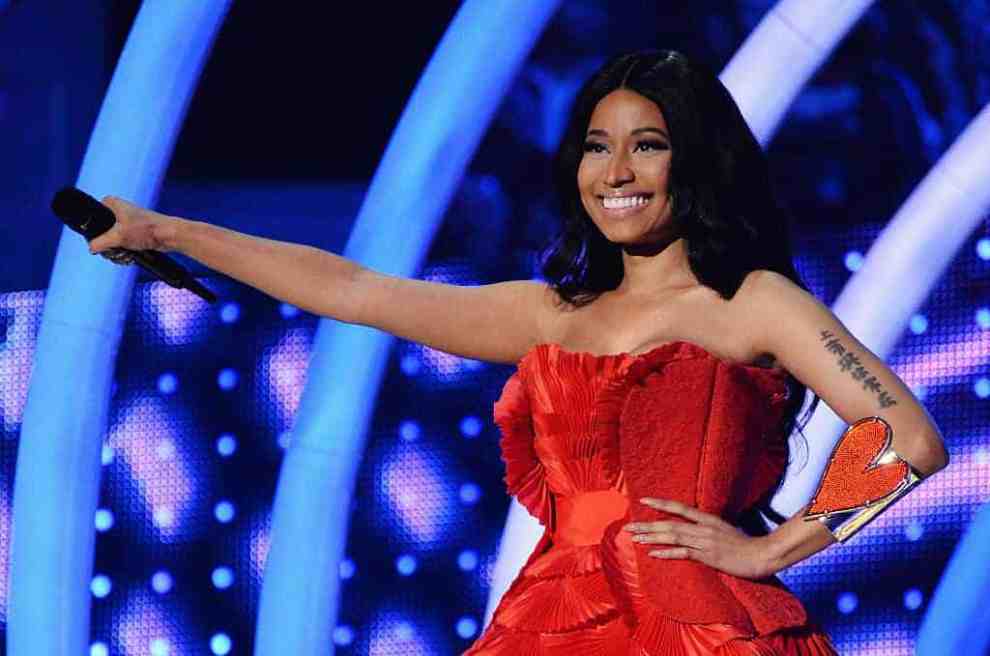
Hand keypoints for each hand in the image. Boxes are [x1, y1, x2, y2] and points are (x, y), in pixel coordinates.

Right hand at [88, 196, 170, 261]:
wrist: (169, 236)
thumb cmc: (147, 229)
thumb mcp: (118, 237)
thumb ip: (100, 243)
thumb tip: (91, 248)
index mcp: (113, 204)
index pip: (93, 213)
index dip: (94, 227)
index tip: (102, 236)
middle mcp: (119, 212)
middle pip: (102, 231)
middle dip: (108, 245)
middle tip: (115, 249)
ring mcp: (127, 224)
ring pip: (112, 240)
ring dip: (117, 251)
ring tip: (124, 254)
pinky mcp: (135, 234)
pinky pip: (123, 245)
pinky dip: (124, 252)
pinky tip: (129, 257)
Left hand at [623, 497, 777, 579]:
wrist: (762, 554)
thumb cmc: (746, 544)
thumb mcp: (724, 529)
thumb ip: (707, 527)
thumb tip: (693, 528)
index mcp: (707, 519)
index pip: (679, 507)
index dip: (660, 503)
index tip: (643, 501)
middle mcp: (703, 527)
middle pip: (669, 524)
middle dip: (647, 526)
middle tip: (628, 527)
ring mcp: (704, 542)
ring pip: (672, 536)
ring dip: (651, 538)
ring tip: (634, 538)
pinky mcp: (708, 556)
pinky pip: (683, 553)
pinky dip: (667, 553)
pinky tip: (653, 554)